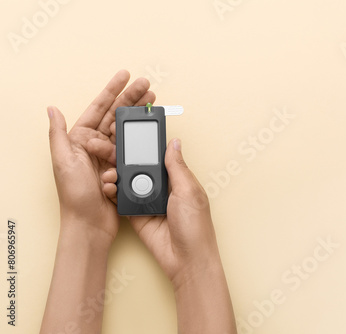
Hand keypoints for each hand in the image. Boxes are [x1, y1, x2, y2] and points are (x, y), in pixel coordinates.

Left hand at [48, 70, 154, 246]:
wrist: (89, 223)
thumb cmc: (74, 195)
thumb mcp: (62, 161)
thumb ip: (58, 134)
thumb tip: (52, 109)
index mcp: (80, 139)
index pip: (99, 108)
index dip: (113, 90)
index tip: (125, 76)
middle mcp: (95, 145)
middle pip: (116, 115)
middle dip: (132, 98)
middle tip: (147, 86)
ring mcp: (109, 156)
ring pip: (127, 128)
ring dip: (140, 115)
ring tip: (153, 102)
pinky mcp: (121, 167)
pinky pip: (133, 148)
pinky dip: (141, 137)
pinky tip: (150, 128)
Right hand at [100, 138, 221, 286]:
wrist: (186, 259)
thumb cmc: (196, 226)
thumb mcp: (188, 190)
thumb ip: (177, 167)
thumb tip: (174, 143)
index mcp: (178, 179)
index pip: (159, 158)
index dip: (145, 148)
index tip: (129, 136)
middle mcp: (162, 189)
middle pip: (140, 169)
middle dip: (125, 160)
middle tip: (108, 151)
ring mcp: (148, 202)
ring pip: (129, 183)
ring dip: (117, 176)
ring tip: (108, 173)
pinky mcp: (137, 216)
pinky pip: (122, 201)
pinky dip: (113, 193)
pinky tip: (107, 187)